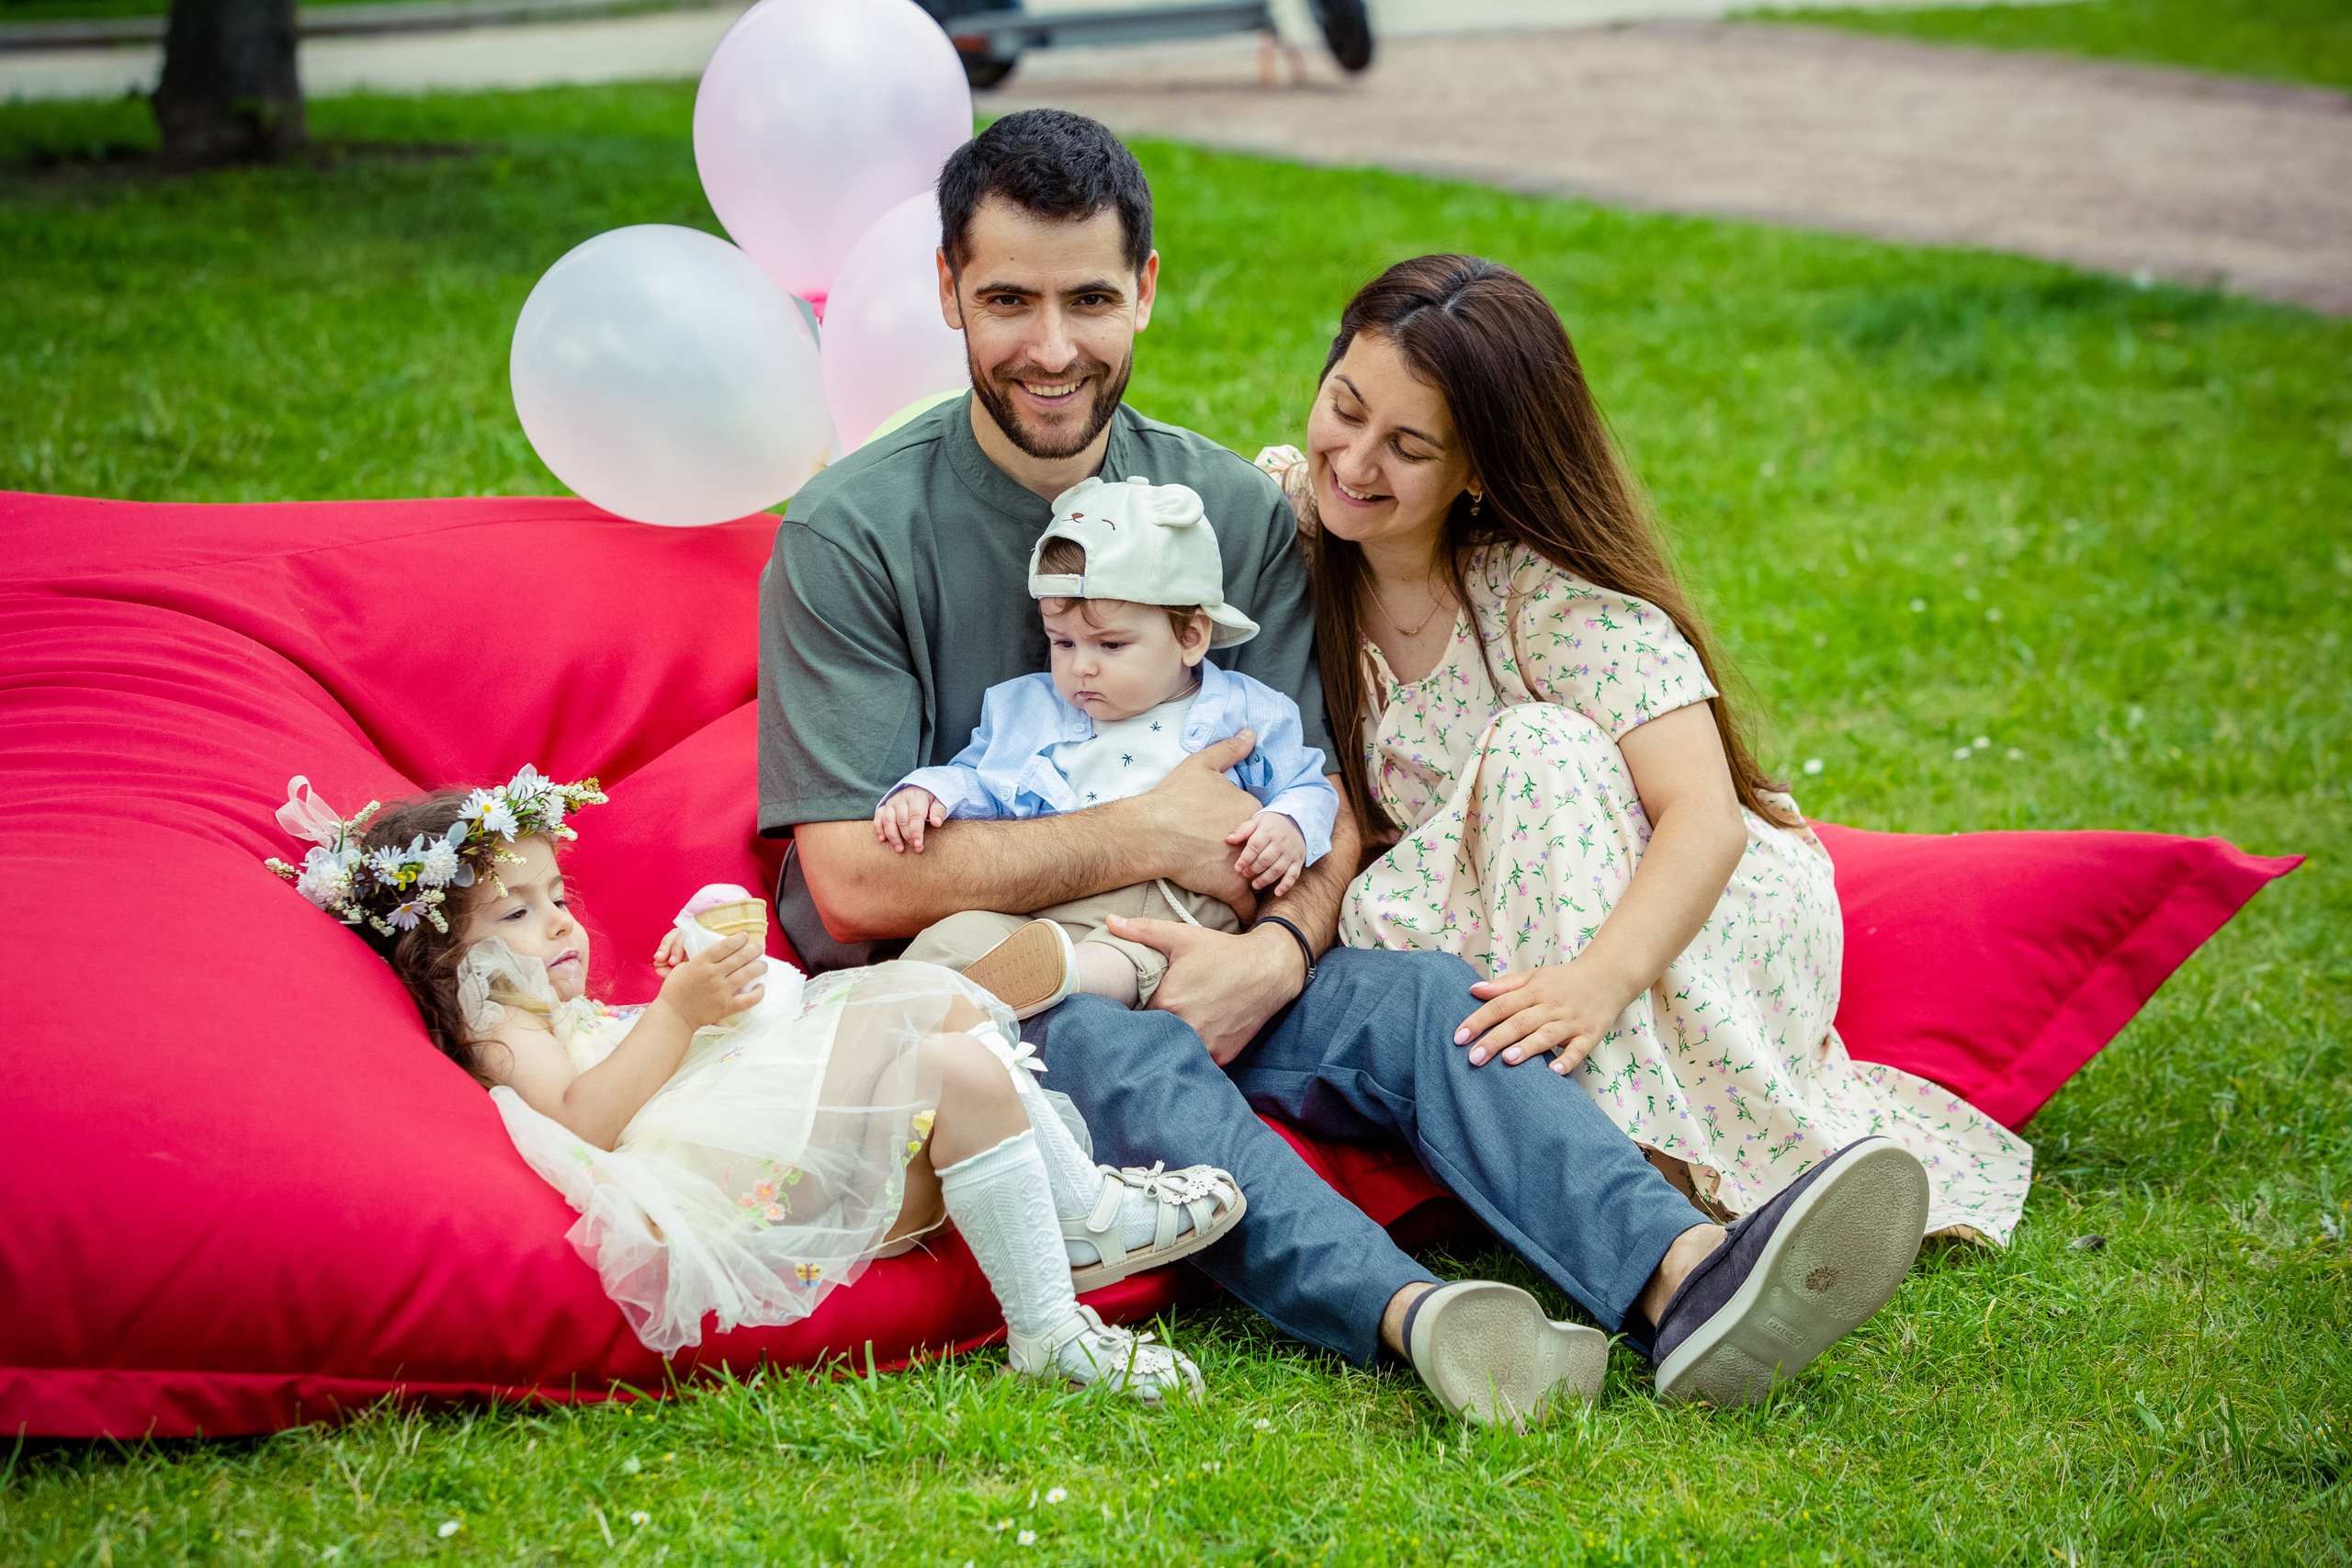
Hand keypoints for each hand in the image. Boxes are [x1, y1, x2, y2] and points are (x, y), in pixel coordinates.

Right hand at [654, 932, 766, 1029]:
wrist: (674, 1015)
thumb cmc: (675, 990)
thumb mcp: (683, 967)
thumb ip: (701, 959)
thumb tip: (719, 952)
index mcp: (701, 963)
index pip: (726, 945)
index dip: (739, 939)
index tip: (745, 936)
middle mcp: (713, 974)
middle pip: (740, 957)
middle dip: (754, 949)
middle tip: (759, 947)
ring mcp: (721, 991)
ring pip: (747, 974)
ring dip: (759, 967)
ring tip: (764, 965)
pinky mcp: (726, 1006)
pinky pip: (748, 999)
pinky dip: (758, 993)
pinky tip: (761, 987)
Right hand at [874, 787, 943, 853]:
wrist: (918, 787)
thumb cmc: (930, 800)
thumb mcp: (938, 803)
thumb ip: (938, 812)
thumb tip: (936, 823)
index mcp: (916, 798)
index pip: (915, 817)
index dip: (916, 832)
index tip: (918, 845)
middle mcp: (901, 799)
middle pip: (902, 821)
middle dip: (907, 837)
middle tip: (915, 849)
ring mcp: (891, 803)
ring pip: (888, 821)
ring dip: (893, 837)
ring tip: (899, 849)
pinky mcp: (884, 806)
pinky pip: (878, 817)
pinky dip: (878, 829)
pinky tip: (882, 839)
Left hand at [1108, 916, 1305, 1065]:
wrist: (1269, 970)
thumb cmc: (1224, 952)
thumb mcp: (1182, 937)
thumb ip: (1143, 930)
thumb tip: (1109, 921)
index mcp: (1169, 1002)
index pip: (1135, 1017)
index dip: (1131, 1013)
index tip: (1132, 1008)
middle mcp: (1186, 1028)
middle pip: (1153, 1037)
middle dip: (1149, 1030)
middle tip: (1150, 1019)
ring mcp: (1206, 1045)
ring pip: (1175, 1052)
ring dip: (1170, 1044)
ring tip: (1169, 1030)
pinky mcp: (1222, 1056)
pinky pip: (1198, 1060)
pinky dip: (1193, 1052)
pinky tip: (1192, 1036)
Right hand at [1140, 732, 1266, 923]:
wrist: (1150, 832)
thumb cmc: (1173, 798)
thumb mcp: (1202, 764)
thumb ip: (1230, 749)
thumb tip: (1251, 734)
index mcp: (1251, 809)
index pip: (1263, 822)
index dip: (1253, 829)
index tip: (1236, 833)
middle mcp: (1255, 839)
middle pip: (1266, 850)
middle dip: (1259, 856)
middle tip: (1241, 859)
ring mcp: (1245, 865)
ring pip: (1261, 878)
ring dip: (1257, 882)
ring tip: (1245, 884)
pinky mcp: (1232, 888)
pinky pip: (1249, 906)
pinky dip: (1249, 910)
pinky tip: (1245, 911)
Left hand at [1228, 811, 1306, 896]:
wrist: (1297, 822)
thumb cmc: (1271, 824)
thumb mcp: (1257, 821)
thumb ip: (1243, 830)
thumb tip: (1229, 839)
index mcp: (1268, 831)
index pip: (1255, 847)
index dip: (1245, 859)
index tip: (1237, 868)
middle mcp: (1281, 843)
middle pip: (1265, 860)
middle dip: (1253, 869)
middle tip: (1245, 874)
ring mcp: (1290, 853)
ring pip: (1277, 870)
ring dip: (1265, 879)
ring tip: (1255, 885)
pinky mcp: (1298, 861)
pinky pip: (1293, 875)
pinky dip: (1285, 885)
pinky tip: (1276, 893)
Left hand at [1454, 962, 1629, 1073]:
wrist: (1608, 976)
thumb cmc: (1565, 980)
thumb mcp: (1534, 976)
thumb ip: (1504, 986)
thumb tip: (1473, 990)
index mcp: (1534, 991)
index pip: (1501, 1005)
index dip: (1479, 1020)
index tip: (1459, 1037)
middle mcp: (1551, 1006)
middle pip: (1519, 1022)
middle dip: (1495, 1040)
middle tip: (1473, 1058)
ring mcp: (1571, 1021)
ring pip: (1546, 1035)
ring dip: (1527, 1048)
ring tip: (1507, 1060)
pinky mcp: (1589, 1035)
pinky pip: (1578, 1050)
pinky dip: (1567, 1060)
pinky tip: (1553, 1072)